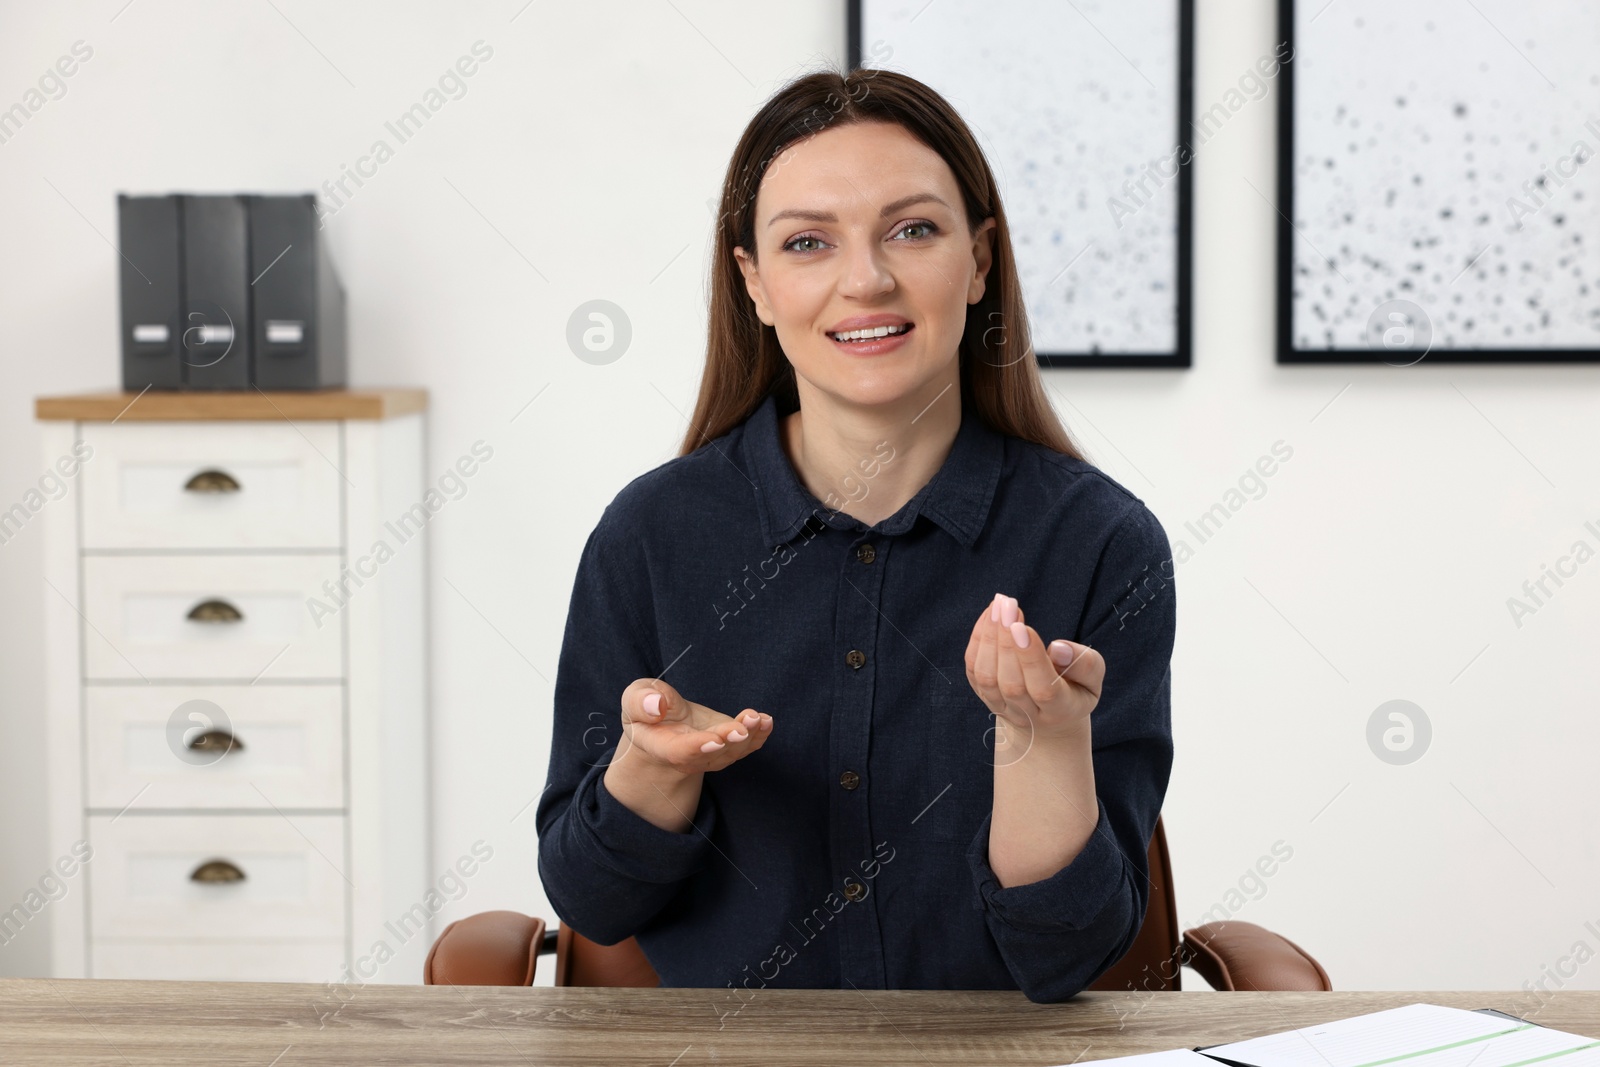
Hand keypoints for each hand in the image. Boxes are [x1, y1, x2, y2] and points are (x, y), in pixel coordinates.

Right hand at [614, 677, 773, 774]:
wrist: (660, 724)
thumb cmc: (645, 709)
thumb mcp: (634, 698)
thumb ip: (640, 702)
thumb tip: (656, 706)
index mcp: (663, 747)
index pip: (682, 752)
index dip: (699, 747)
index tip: (716, 739)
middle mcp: (691, 756)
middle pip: (713, 754)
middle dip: (729, 741)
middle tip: (742, 727)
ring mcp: (712, 752)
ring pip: (733, 751)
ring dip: (749, 736)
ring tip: (758, 718)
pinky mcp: (728, 743)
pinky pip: (747, 746)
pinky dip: (759, 735)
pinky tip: (766, 720)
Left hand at [964, 592, 1104, 742]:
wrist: (1048, 719)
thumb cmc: (1075, 689)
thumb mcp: (1093, 679)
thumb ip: (1085, 664)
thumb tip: (1058, 648)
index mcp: (1061, 710)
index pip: (1043, 689)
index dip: (1030, 658)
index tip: (1020, 626)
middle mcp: (1028, 715)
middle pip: (1011, 683)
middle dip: (1006, 641)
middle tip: (1008, 605)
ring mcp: (1003, 708)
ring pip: (987, 677)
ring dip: (989, 637)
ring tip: (999, 605)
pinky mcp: (984, 696)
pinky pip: (974, 670)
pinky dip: (978, 640)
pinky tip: (989, 615)